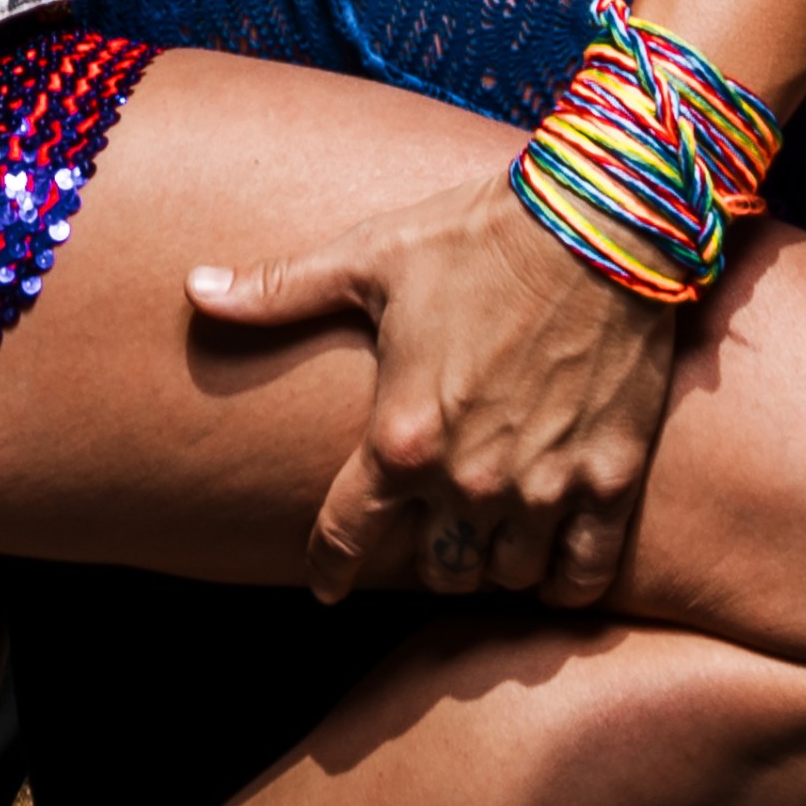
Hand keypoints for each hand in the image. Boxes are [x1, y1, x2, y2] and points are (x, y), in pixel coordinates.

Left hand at [187, 170, 680, 607]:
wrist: (594, 219)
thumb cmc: (473, 234)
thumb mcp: (367, 258)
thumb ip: (279, 290)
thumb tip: (195, 290)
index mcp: (403, 436)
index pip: (346, 536)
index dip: (329, 569)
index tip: (325, 586)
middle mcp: (471, 480)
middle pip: (437, 567)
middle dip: (426, 554)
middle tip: (426, 528)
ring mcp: (544, 487)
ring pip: (505, 574)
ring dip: (491, 562)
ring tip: (487, 536)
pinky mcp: (610, 479)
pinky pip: (583, 573)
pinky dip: (564, 580)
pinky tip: (553, 562)